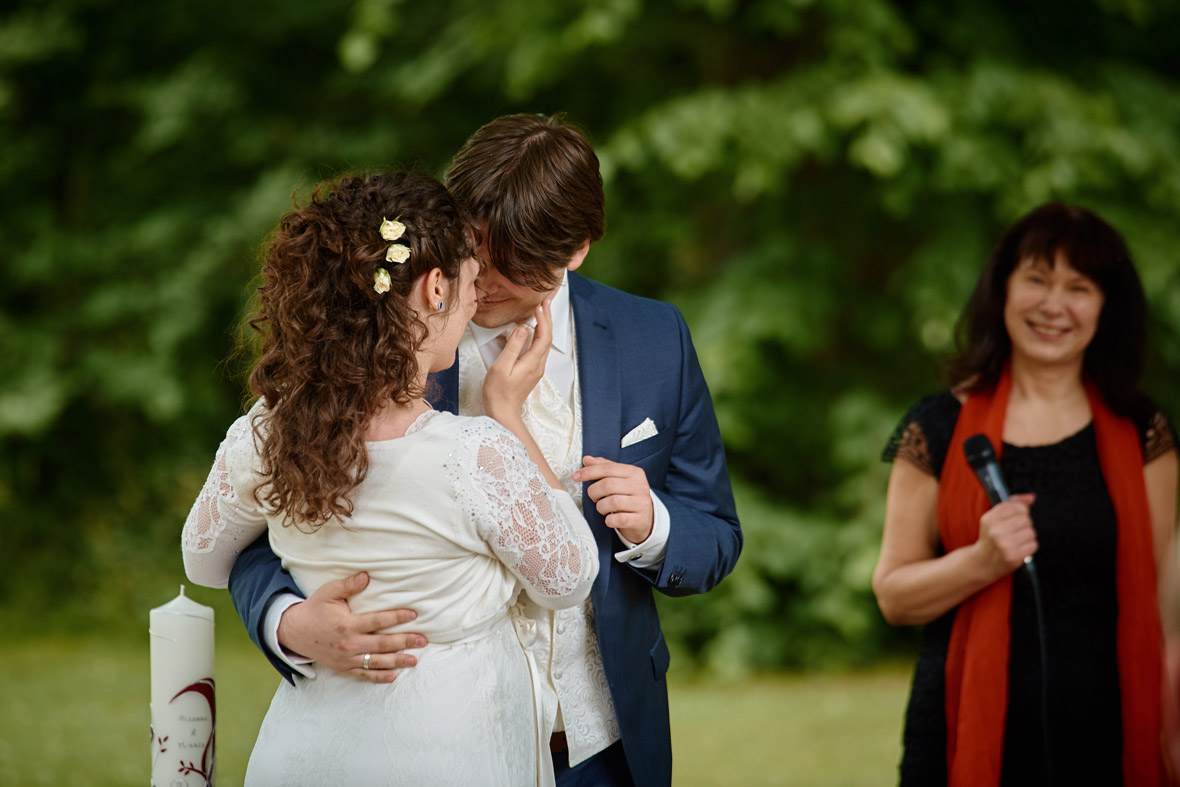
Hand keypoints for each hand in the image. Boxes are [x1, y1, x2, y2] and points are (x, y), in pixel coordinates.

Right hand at [277, 571, 425, 683]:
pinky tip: (393, 676)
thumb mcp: (328, 592)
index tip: (413, 614)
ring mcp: (346, 659)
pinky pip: (364, 675)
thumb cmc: (315, 609)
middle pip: (382, 644)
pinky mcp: (344, 668)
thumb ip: (348, 585)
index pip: (377, 621)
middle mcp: (349, 644)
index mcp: (347, 625)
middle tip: (423, 640)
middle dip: (405, 642)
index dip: (396, 618)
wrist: (295, 632)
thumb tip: (366, 576)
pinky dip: (379, 677)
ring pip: (377, 662)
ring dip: (397, 662)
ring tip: (415, 660)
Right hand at [482, 299, 551, 422]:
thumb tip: (522, 329)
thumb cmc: (498, 392)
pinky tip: (534, 330)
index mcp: (533, 362)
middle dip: (547, 319)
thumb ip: (513, 347)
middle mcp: (538, 365)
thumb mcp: (502, 367)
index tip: (540, 306)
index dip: (543, 319)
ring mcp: (536, 368)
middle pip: (547, 338)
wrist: (503, 412)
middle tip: (545, 302)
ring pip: (545, 343)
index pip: (544, 336)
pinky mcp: (531, 371)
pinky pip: (539, 349)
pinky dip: (539, 335)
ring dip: (544, 326)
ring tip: (541, 312)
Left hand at [573, 455, 654, 543]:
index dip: (589, 472)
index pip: (608, 468)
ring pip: (612, 502)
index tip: (576, 476)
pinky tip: (610, 518)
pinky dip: (609, 520)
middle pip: (608, 485)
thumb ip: (604, 467)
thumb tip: (587, 459)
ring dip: (601, 507)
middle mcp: (640, 486)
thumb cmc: (628, 495)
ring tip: (603, 507)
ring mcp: (641, 503)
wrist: (646, 517)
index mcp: (634, 472)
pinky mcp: (639, 519)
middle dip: (594, 492)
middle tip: (594, 497)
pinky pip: (617, 519)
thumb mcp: (619, 478)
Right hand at [973, 493, 1037, 577]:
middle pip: (1026, 520)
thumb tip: (1031, 497)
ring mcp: (1004, 544)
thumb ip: (1013, 504)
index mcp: (989, 519)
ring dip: (1027, 537)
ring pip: (1031, 532)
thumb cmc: (991, 538)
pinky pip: (1033, 545)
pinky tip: (1019, 549)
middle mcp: (995, 530)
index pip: (1018, 507)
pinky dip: (1029, 547)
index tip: (1014, 519)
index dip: (1021, 512)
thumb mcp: (995, 518)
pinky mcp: (1012, 556)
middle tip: (1015, 532)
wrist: (982, 562)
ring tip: (1017, 541)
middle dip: (1024, 526)